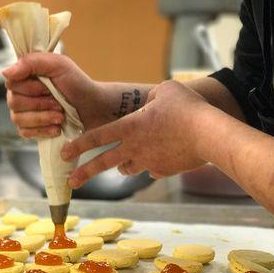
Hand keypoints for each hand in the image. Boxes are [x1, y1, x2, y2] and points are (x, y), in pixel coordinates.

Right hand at [3, 53, 106, 137]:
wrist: (93, 108)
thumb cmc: (78, 84)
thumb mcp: (59, 65)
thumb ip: (31, 62)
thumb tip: (5, 72)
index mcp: (26, 76)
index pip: (10, 83)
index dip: (30, 88)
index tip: (47, 86)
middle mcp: (22, 93)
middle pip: (13, 103)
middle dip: (39, 104)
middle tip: (58, 103)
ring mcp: (25, 113)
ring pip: (18, 119)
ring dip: (42, 118)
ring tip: (60, 116)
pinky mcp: (31, 129)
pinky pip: (24, 133)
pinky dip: (42, 131)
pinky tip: (56, 128)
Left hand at [61, 80, 211, 187]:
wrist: (209, 134)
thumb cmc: (187, 108)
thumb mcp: (166, 90)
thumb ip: (152, 97)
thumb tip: (151, 103)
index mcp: (130, 127)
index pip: (96, 137)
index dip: (78, 145)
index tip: (64, 153)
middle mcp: (134, 147)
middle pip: (103, 163)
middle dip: (84, 173)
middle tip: (71, 182)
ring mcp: (148, 161)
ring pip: (127, 169)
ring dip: (123, 166)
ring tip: (123, 165)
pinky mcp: (164, 170)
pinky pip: (153, 170)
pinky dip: (152, 167)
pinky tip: (159, 161)